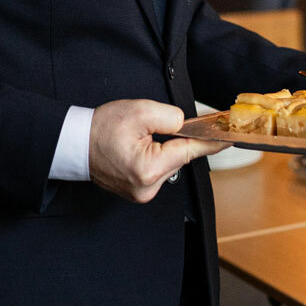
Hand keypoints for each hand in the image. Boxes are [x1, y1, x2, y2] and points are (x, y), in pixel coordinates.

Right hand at [90, 99, 227, 202]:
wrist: (74, 144)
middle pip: (180, 157)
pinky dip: (155, 158)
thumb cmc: (101, 128)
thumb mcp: (139, 112)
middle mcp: (148, 187)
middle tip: (156, 126)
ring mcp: (143, 193)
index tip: (231, 138)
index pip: (190, 151)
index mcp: (148, 168)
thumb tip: (186, 125)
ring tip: (138, 139)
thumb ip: (171, 117)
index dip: (212, 142)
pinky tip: (137, 150)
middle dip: (176, 140)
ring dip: (163, 149)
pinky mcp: (138, 193)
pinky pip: (159, 171)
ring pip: (169, 164)